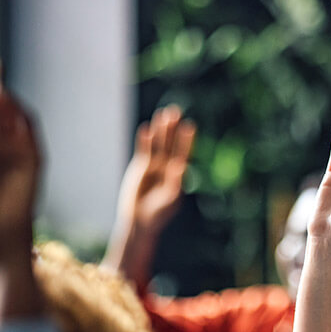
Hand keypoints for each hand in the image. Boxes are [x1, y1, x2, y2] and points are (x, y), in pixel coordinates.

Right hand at [115, 106, 195, 235]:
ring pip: (158, 145)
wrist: (140, 221)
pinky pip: (144, 151)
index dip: (186, 140)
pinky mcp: (141, 168)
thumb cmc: (158, 214)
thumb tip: (181, 166)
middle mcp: (167, 167)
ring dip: (160, 130)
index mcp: (177, 175)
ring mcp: (154, 166)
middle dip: (172, 129)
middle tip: (175, 111)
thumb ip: (175, 183)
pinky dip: (145, 141)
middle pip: (170, 144)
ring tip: (163, 114)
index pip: (183, 153)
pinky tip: (147, 129)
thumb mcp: (169, 200)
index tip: (190, 126)